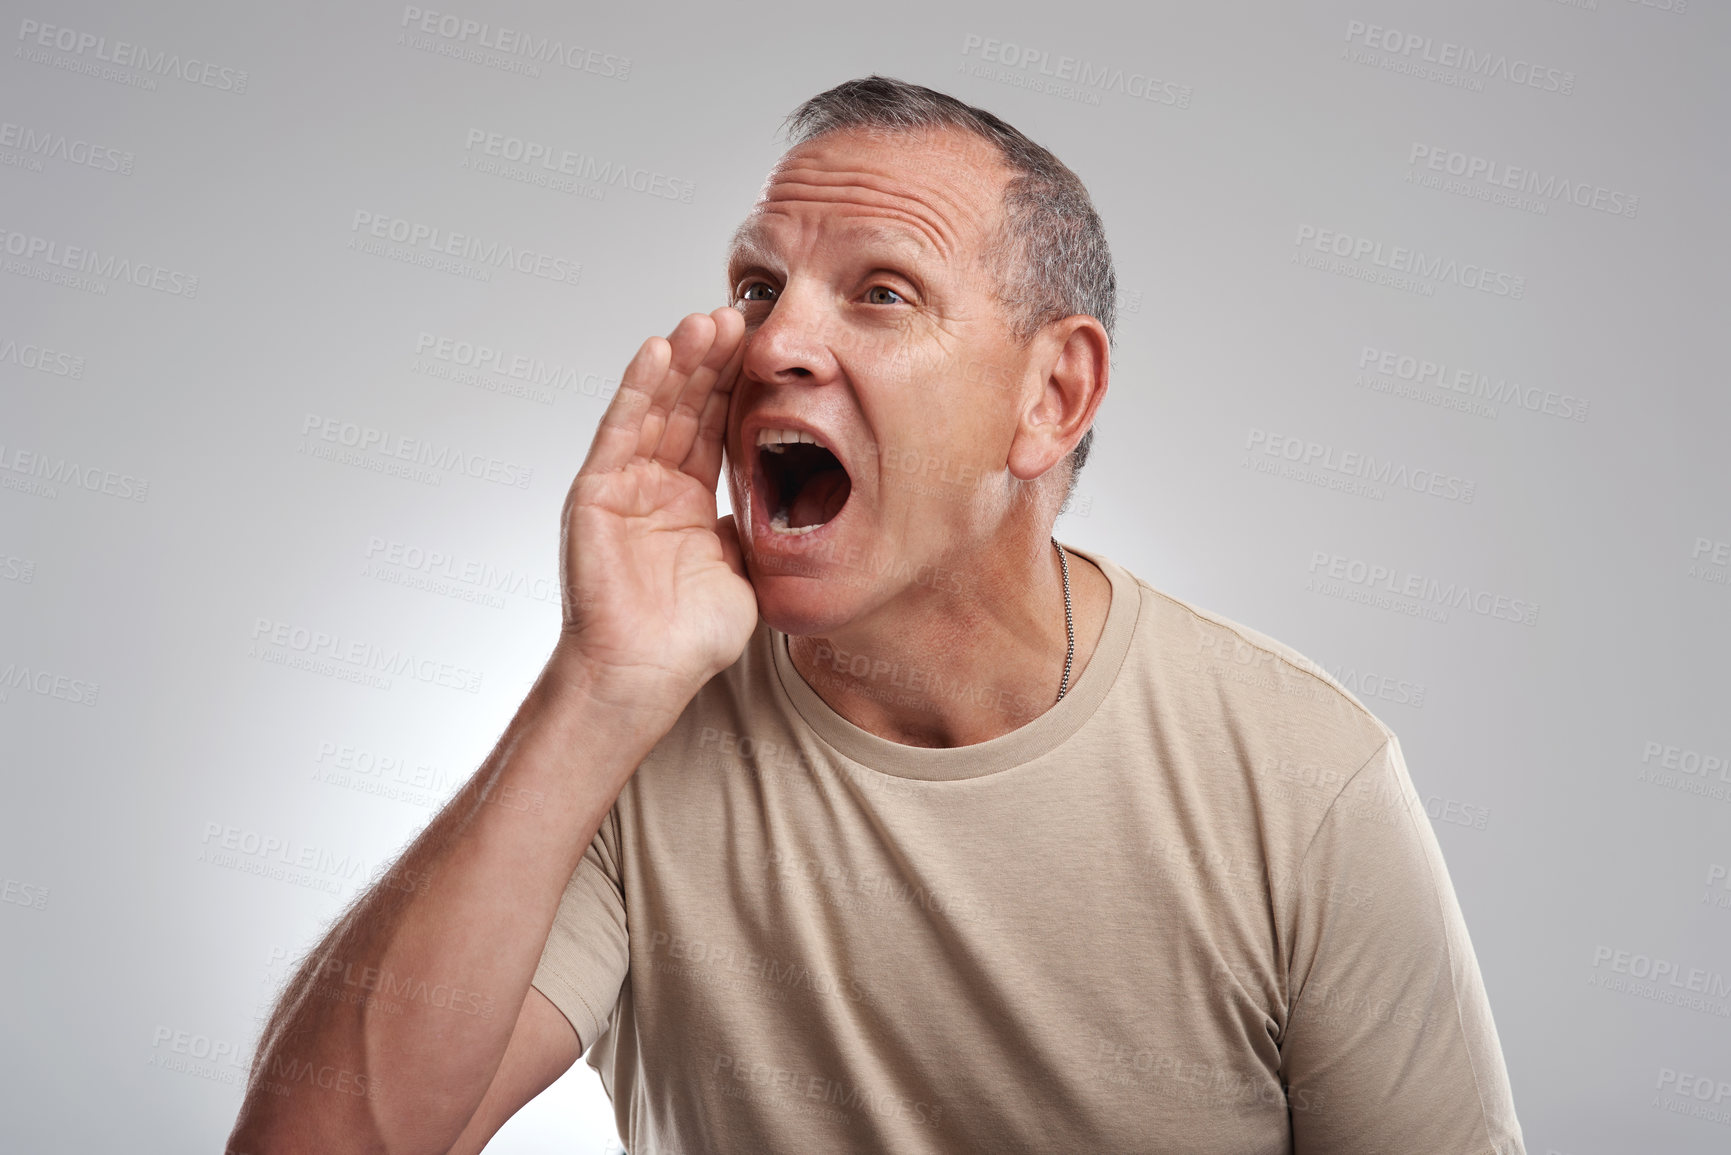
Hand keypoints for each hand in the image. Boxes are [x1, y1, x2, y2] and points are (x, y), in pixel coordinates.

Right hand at [553, 307, 757, 708]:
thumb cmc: (690, 640)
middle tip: (744, 316)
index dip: (739, 387)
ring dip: (682, 362)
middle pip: (687, 407)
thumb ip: (753, 525)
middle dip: (714, 362)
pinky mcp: (595, 491)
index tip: (767, 348)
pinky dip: (639, 387)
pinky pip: (620, 428)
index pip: (716, 428)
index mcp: (690, 503)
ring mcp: (623, 485)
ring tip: (710, 320)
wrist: (645, 675)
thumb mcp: (744, 571)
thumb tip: (783, 497)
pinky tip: (659, 350)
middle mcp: (654, 486)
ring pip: (656, 408)